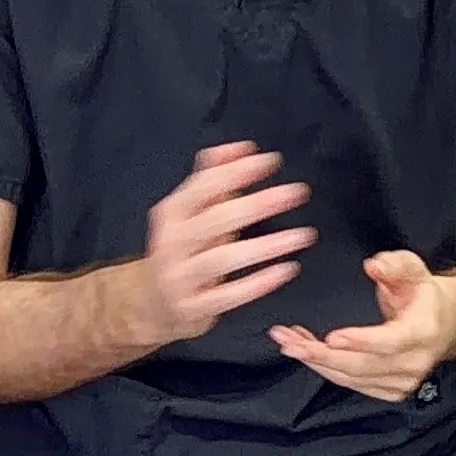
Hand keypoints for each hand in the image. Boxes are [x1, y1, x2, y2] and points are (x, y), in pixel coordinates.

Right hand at [121, 144, 315, 346]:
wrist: (150, 304)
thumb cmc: (181, 249)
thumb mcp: (189, 212)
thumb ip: (213, 178)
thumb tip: (243, 147)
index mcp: (171, 214)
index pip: (203, 187)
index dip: (236, 171)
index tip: (272, 160)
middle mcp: (171, 244)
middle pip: (217, 219)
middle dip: (260, 204)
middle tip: (298, 193)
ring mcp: (180, 278)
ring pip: (224, 259)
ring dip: (267, 246)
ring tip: (304, 235)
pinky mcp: (193, 308)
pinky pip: (229, 296)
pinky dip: (258, 284)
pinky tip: (287, 270)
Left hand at [271, 250, 455, 402]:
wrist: (444, 323)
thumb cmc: (423, 296)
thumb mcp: (412, 269)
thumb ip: (394, 264)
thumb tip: (374, 265)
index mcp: (423, 332)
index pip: (390, 342)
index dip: (360, 341)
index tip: (331, 337)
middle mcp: (414, 362)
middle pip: (362, 365)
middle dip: (321, 354)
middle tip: (290, 341)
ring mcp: (402, 381)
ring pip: (351, 377)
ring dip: (316, 361)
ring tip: (289, 342)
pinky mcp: (390, 391)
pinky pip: (351, 383)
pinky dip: (325, 368)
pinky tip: (307, 351)